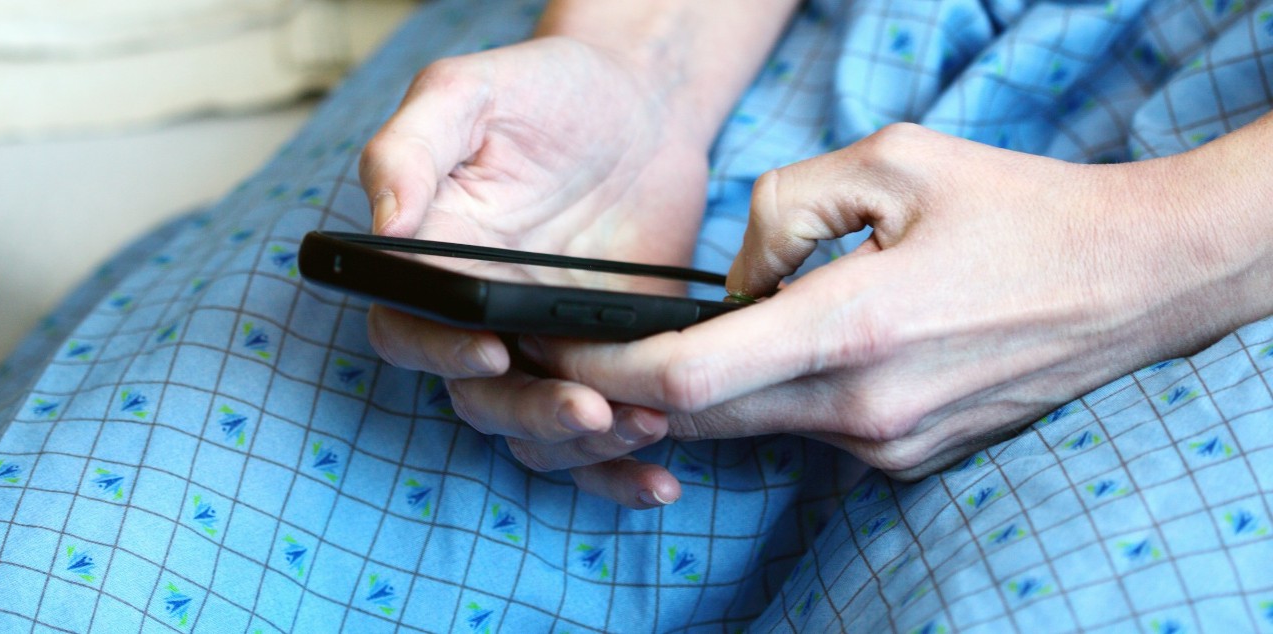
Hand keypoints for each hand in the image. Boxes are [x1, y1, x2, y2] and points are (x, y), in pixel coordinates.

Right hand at [359, 36, 711, 506]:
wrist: (640, 106)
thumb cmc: (546, 90)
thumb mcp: (469, 92)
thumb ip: (411, 147)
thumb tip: (382, 227)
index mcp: (434, 263)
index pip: (409, 330)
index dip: (438, 352)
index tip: (492, 351)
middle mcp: (480, 317)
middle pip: (480, 401)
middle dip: (533, 417)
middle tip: (591, 412)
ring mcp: (544, 347)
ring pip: (538, 433)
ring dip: (585, 450)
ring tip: (646, 429)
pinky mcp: (604, 363)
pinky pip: (598, 434)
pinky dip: (622, 468)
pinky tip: (662, 479)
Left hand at [520, 122, 1266, 480]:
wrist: (1133, 282)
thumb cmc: (1019, 208)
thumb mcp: (893, 160)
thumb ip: (784, 211)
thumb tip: (736, 282)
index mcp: (856, 328)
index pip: (694, 380)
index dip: (613, 374)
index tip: (563, 353)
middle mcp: (866, 408)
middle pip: (708, 419)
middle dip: (638, 392)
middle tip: (587, 352)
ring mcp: (888, 444)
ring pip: (757, 428)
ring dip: (710, 393)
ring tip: (684, 342)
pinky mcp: (907, 457)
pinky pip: (810, 432)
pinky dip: (775, 398)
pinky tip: (787, 351)